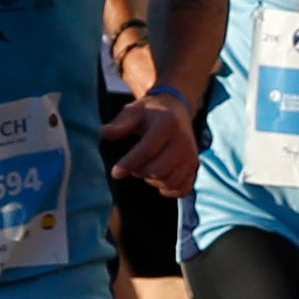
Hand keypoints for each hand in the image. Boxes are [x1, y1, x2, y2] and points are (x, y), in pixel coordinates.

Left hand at [103, 83, 201, 197]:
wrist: (175, 110)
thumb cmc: (150, 112)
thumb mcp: (133, 111)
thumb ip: (120, 123)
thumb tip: (104, 133)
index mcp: (168, 123)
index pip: (148, 150)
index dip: (129, 164)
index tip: (115, 172)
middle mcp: (183, 140)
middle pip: (158, 169)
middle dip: (139, 172)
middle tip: (132, 165)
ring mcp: (191, 155)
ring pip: (169, 181)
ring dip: (152, 180)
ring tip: (145, 168)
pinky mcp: (194, 167)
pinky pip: (182, 188)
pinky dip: (169, 189)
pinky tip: (158, 180)